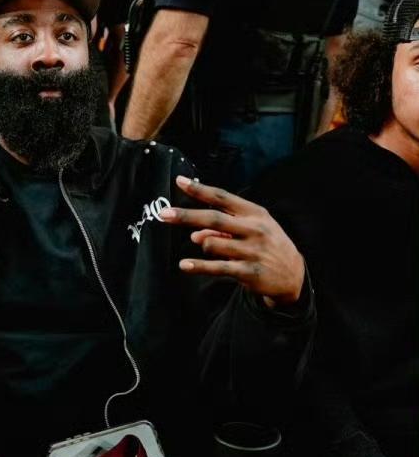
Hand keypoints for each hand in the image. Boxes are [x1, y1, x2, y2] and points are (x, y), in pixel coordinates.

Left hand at [161, 175, 304, 306]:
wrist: (293, 275)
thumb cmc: (266, 245)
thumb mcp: (252, 229)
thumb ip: (222, 228)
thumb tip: (195, 235)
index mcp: (254, 213)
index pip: (223, 197)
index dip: (200, 189)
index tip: (180, 181)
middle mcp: (254, 229)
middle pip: (214, 219)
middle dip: (186, 215)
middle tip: (163, 214)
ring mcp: (252, 251)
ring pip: (213, 243)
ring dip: (201, 243)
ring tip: (203, 245)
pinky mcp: (249, 272)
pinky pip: (217, 268)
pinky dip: (199, 266)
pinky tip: (184, 265)